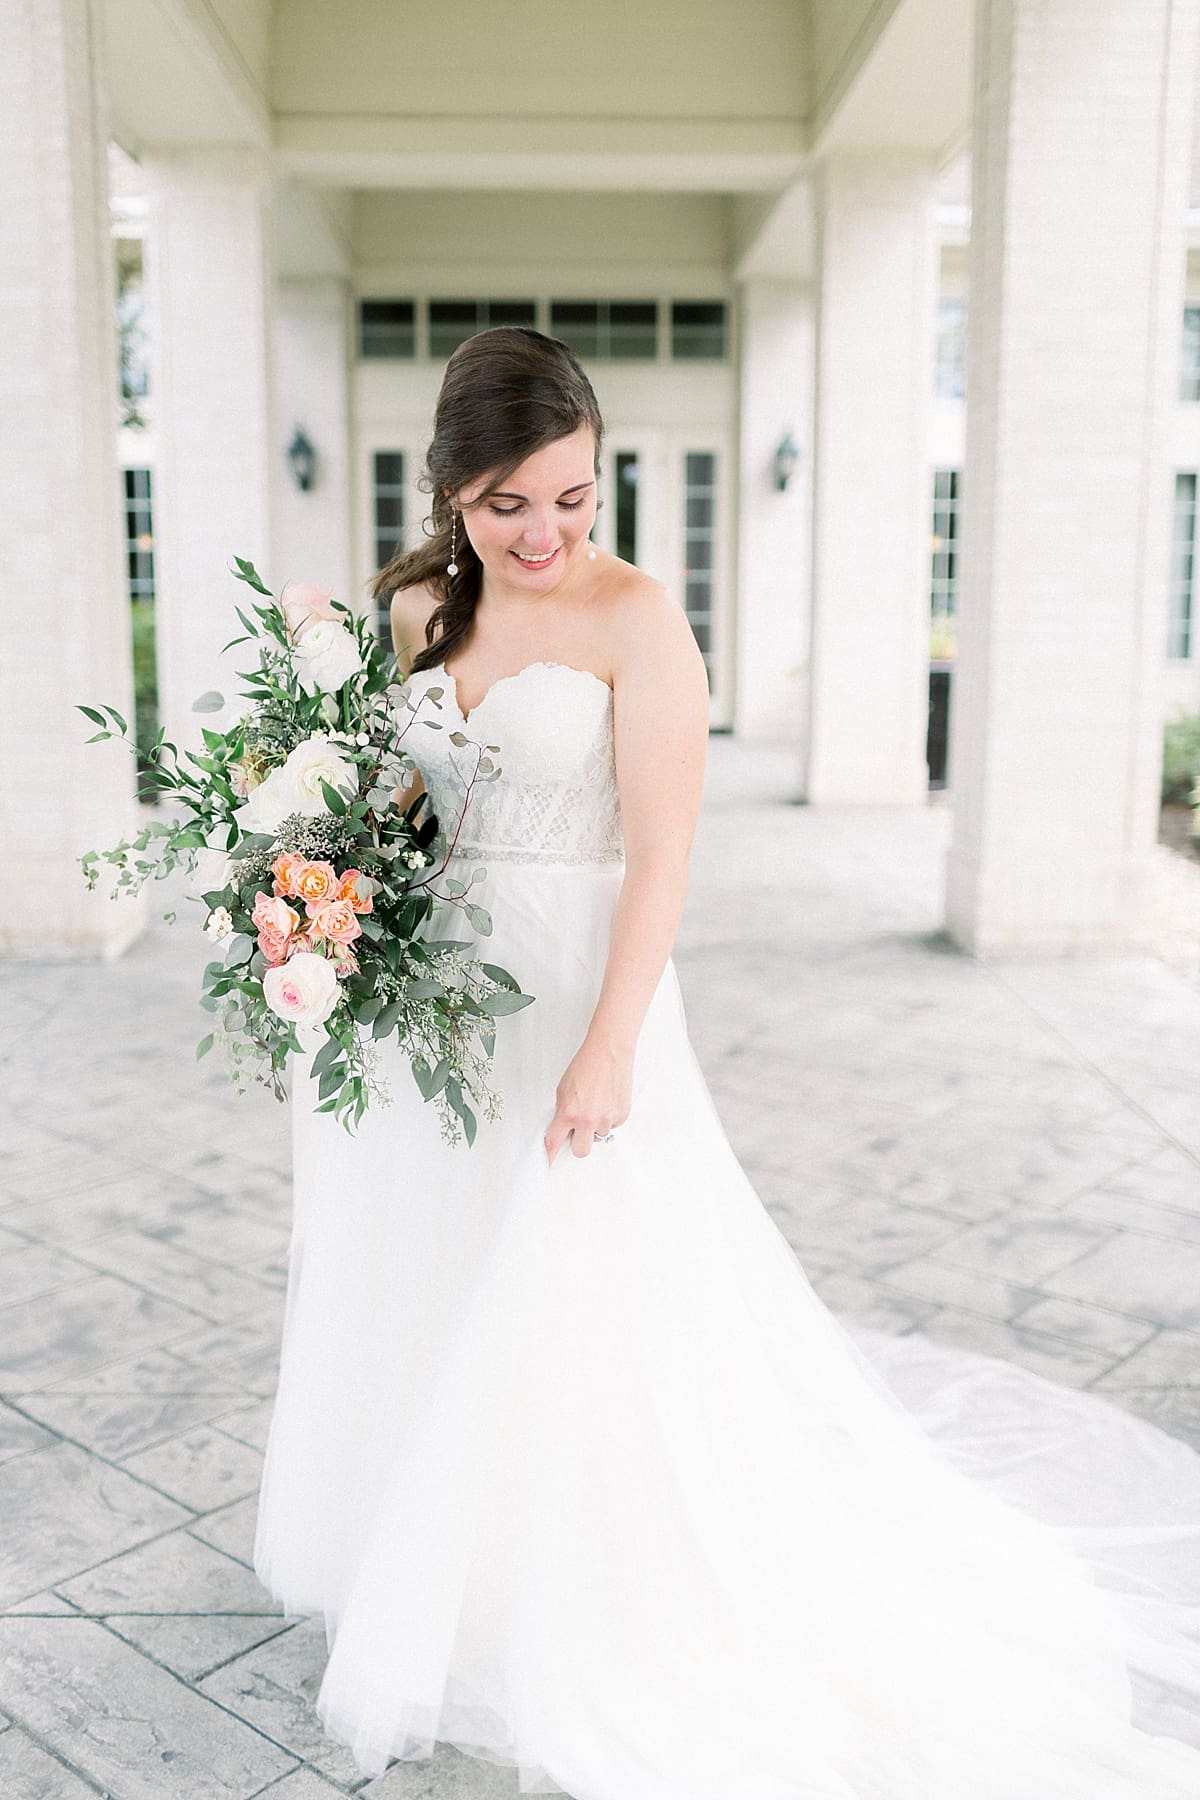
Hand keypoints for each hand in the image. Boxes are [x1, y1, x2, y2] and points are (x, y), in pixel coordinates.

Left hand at [544, 1035, 633, 1165]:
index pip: (554, 1142)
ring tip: (596, 1103)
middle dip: (578, 1142)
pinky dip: (609, 1117)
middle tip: (578, 1130)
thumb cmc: (587, 1065)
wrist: (609, 1052)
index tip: (547, 1163)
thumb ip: (562, 1112)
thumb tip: (562, 1128)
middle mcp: (587, 1120)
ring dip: (596, 1126)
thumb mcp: (563, 1090)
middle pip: (580, 1151)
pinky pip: (612, 1126)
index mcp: (568, 1112)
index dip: (550, 1155)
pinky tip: (607, 1100)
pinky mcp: (621, 1116)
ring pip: (598, 1136)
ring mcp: (606, 1119)